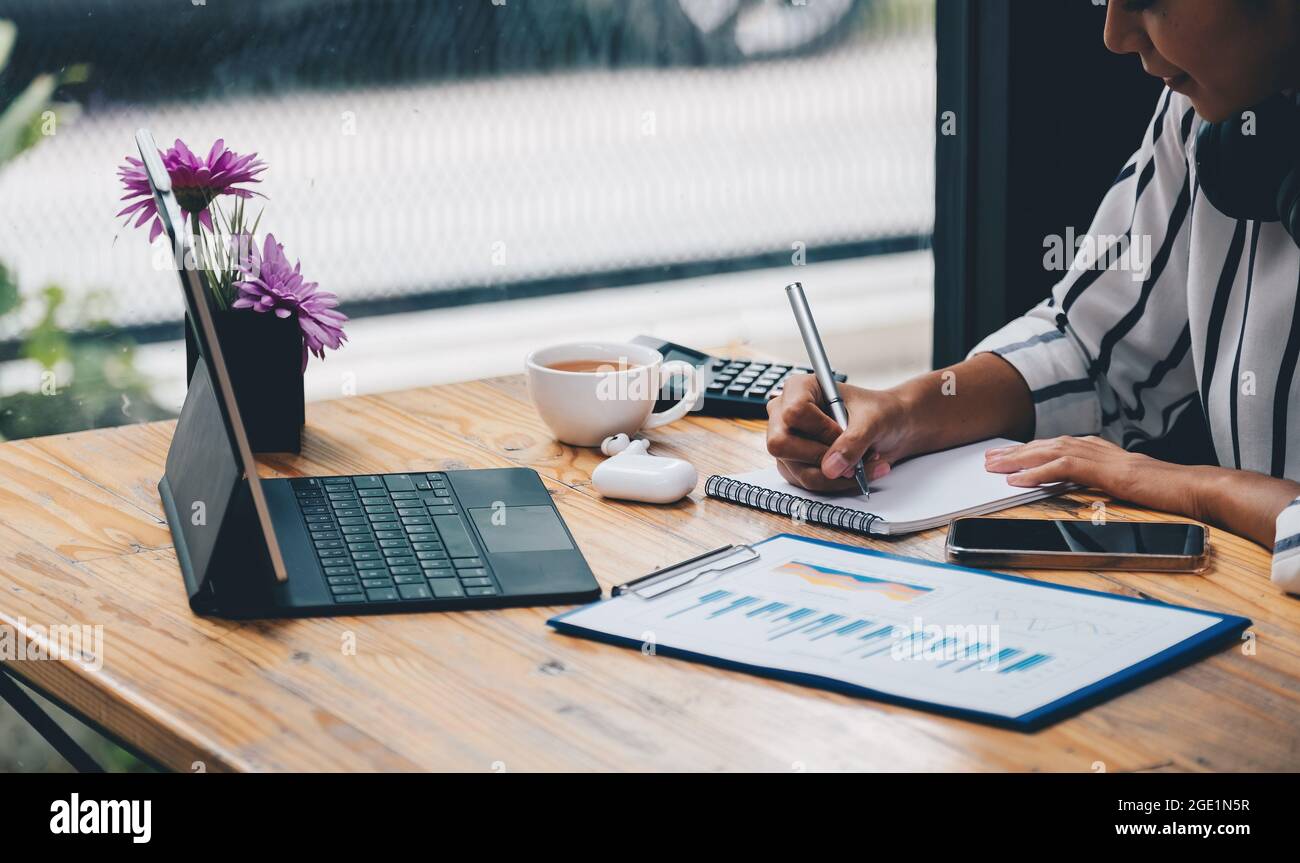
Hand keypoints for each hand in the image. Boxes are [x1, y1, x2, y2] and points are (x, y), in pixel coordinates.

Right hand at [765, 374, 913, 490]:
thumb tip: (831, 468)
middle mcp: (785, 415)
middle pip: (781, 444)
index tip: (843, 431)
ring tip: (866, 462)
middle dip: (822, 456)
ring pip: (798, 470)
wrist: (891, 428)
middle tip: (851, 454)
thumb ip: (853, 441)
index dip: (820, 429)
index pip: (793, 412)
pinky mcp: (795, 465)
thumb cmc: (880, 412)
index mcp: (799, 389)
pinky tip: (858, 470)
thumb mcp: (873, 420)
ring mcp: (788, 443)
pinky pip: (809, 483)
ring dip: (838, 474)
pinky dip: (838, 482)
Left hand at [983, 435, 1206, 518]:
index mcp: (1100, 450)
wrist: (1194, 488)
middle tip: (988, 459)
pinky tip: (1018, 480)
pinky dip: (1038, 473)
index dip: (1028, 451)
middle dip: (1015, 452)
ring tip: (994, 468)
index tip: (1005, 458)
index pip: (1056, 446)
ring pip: (1050, 452)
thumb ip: (1099, 482)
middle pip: (1047, 445)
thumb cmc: (1164, 491)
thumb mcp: (1124, 485)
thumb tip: (1075, 486)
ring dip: (1018, 460)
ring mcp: (1102, 456)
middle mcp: (1097, 447)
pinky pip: (1065, 468)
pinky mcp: (1107, 470)